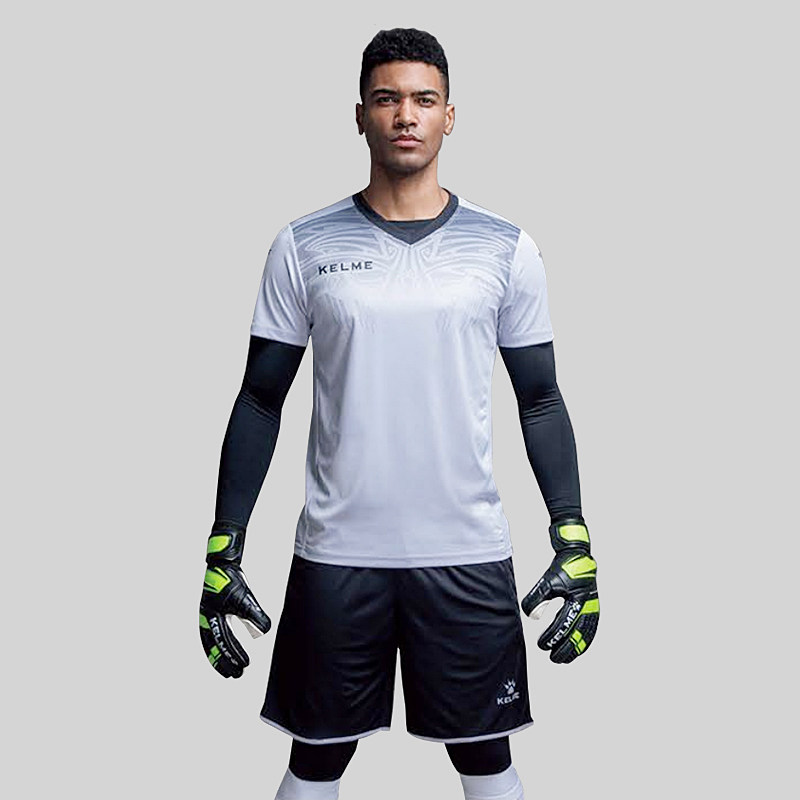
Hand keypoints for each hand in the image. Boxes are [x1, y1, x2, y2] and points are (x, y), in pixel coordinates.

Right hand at [199, 522, 270, 677]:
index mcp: (212, 617)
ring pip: (211, 643)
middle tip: (237, 675)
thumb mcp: (244, 597)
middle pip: (214, 647)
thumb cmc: (231, 580)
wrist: (221, 563)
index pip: (223, 643)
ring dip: (220, 657)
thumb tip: (266, 630)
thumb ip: (254, 614)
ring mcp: (207, 617)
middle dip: (225, 662)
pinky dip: (217, 646)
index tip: (244, 666)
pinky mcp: (211, 613)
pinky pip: (212, 634)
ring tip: (230, 669)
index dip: (233, 655)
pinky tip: (226, 649)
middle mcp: (207, 619)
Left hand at [521, 519, 598, 663]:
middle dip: (565, 649)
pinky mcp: (593, 608)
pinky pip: (591, 630)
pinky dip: (584, 642)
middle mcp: (587, 607)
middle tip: (552, 658)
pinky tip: (578, 649)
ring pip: (586, 635)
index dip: (552, 638)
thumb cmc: (563, 569)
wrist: (579, 556)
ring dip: (575, 649)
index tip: (541, 645)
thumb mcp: (547, 581)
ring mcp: (592, 608)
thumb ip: (537, 597)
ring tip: (564, 659)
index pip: (563, 625)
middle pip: (577, 635)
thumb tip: (531, 617)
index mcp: (576, 600)